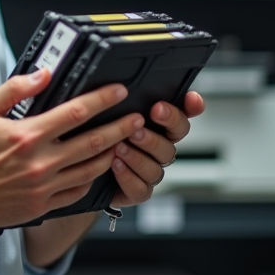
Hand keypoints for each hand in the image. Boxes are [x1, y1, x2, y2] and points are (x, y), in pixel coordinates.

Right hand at [0, 69, 145, 228]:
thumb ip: (15, 89)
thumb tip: (43, 74)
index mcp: (28, 135)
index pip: (75, 112)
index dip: (102, 100)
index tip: (118, 92)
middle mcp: (40, 162)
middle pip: (93, 142)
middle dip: (120, 128)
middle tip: (136, 120)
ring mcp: (44, 187)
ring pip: (90, 169)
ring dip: (112, 154)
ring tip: (124, 143)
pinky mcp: (42, 205)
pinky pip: (77, 192)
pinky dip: (91, 179)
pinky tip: (97, 168)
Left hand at [109, 91, 204, 207]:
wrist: (82, 168)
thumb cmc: (98, 133)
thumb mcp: (107, 110)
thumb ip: (122, 98)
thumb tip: (122, 82)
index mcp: (159, 127)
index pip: (183, 116)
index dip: (191, 107)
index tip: (189, 98)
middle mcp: (158, 149)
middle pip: (171, 145)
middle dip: (154, 136)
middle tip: (137, 129)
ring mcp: (150, 171)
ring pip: (156, 168)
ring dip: (138, 157)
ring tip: (119, 147)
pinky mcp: (137, 191)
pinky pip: (141, 188)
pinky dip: (128, 177)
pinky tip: (115, 165)